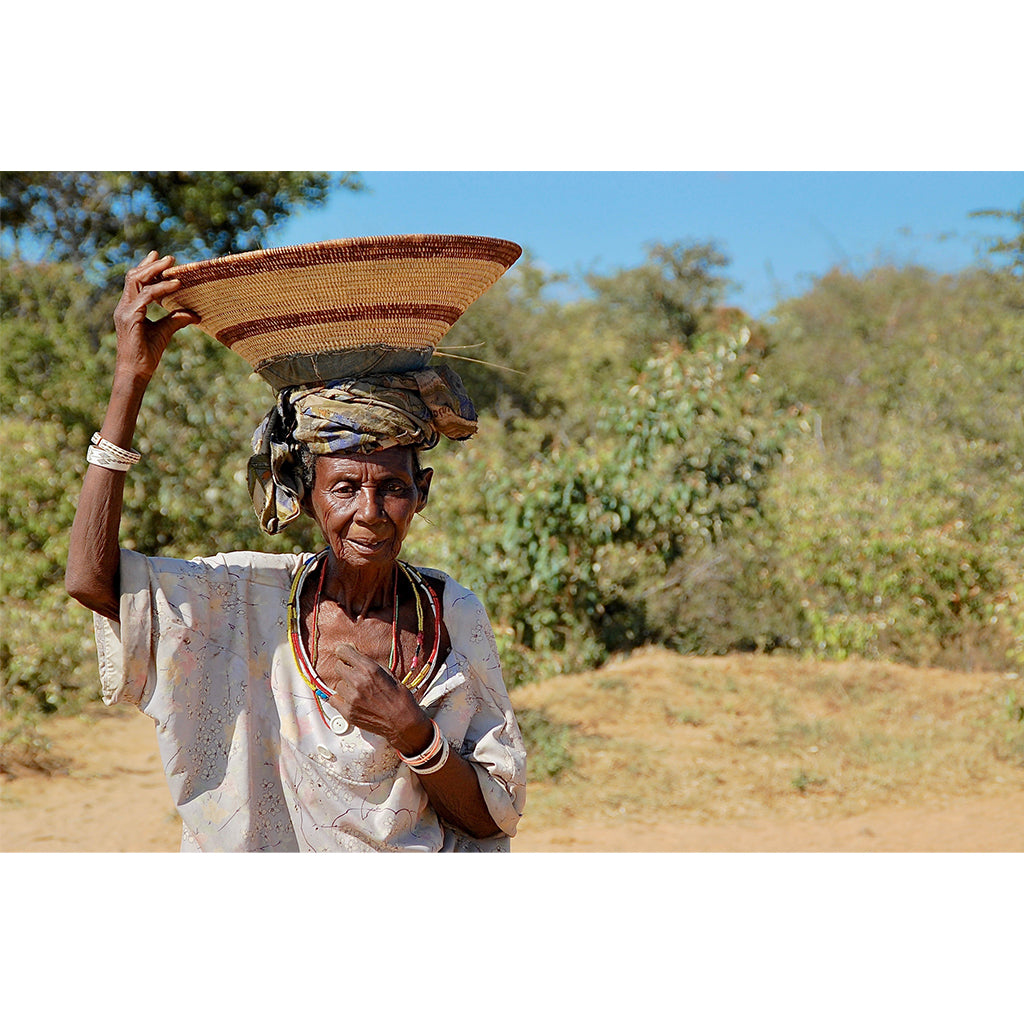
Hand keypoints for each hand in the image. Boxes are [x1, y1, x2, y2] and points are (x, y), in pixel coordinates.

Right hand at [112, 251, 198, 381]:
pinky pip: (146, 296)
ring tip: (172, 264)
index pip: (136, 282)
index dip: (147, 268)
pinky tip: (175, 285)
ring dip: (155, 271)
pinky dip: (161, 289)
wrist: (136, 372)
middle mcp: (125, 306)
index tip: (160, 259)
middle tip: (170, 258)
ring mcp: (126, 311)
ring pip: (137, 281)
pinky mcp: (131, 318)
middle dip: (151, 265)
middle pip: (135, 277)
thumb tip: (194, 314)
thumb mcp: (164, 332)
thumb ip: (176, 319)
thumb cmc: (146, 354)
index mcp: (129, 308)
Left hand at [321, 643, 432, 755]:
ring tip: (357, 691)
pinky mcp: (348, 712)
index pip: (344, 652)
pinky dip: (340, 699)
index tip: (343, 653)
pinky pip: (334, 700)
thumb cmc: (400, 698)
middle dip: (345, 668)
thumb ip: (370, 665)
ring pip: (337, 685)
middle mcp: (358, 682)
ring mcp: (352, 698)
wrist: (403, 722)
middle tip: (353, 674)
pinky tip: (351, 699)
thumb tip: (356, 658)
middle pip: (338, 667)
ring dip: (345, 686)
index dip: (343, 651)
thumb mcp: (388, 674)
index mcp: (370, 669)